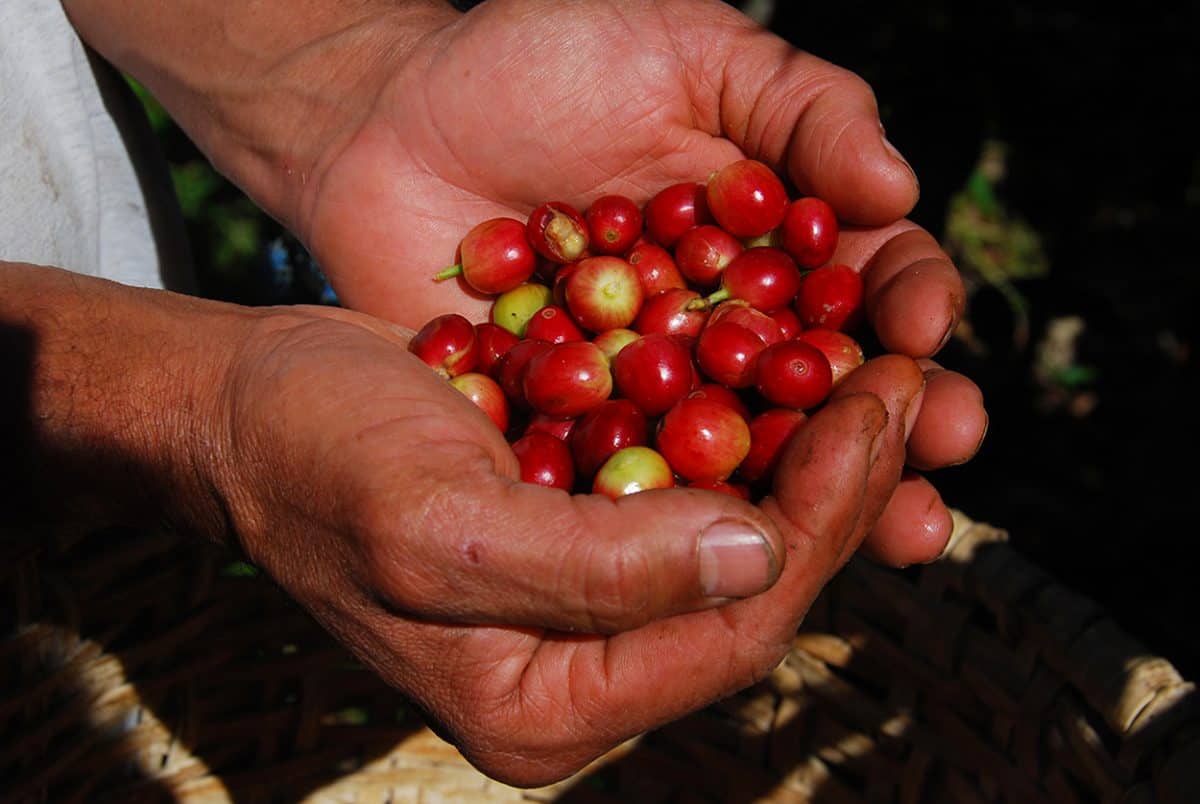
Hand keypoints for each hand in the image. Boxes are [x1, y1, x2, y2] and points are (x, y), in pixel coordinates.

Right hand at [203, 300, 925, 785]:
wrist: (248, 404)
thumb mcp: (440, 524)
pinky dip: (750, 433)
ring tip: (879, 373)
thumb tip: (758, 556)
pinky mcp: (582, 531)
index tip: (878, 412)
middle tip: (906, 382)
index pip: (726, 632)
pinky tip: (798, 371)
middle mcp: (580, 671)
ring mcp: (585, 604)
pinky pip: (694, 493)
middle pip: (749, 592)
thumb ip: (598, 567)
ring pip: (737, 542)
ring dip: (810, 456)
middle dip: (836, 489)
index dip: (817, 524)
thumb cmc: (315, 463)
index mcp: (547, 704)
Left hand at [289, 0, 984, 565]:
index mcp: (779, 238)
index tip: (921, 329)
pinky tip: (724, 548)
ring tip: (888, 535)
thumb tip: (899, 187)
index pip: (872, 275)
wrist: (388, 118)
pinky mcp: (583, 434)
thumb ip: (798, 106)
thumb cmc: (545, 63)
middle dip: (891, 424)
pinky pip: (640, 476)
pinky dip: (679, 512)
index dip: (909, 303)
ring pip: (753, 451)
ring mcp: (660, 389)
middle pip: (832, 385)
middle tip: (940, 457)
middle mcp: (733, 325)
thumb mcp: (687, 50)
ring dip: (817, 495)